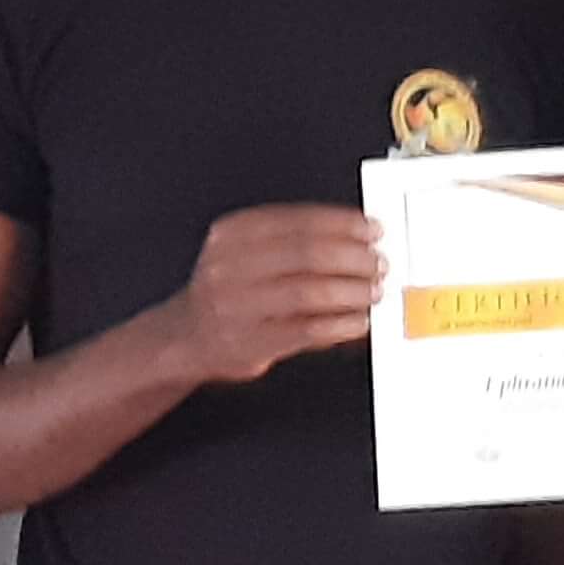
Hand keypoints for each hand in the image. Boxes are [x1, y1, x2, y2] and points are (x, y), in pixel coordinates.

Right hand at [165, 204, 387, 386]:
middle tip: (378, 262)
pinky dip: (340, 325)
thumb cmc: (227, 293)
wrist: (185, 337)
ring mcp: (238, 307)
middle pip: (307, 254)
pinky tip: (357, 321)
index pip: (298, 221)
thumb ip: (292, 241)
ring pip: (310, 292)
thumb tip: (354, 238)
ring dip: (352, 290)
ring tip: (372, 291)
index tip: (371, 229)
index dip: (343, 224)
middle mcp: (230, 267)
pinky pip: (307, 331)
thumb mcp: (244, 252)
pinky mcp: (251, 343)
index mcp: (232, 235)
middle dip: (353, 257)